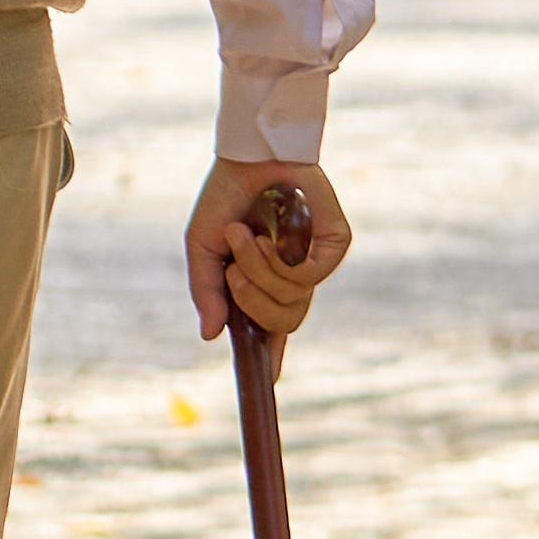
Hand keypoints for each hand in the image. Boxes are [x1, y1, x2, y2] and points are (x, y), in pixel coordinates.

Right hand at [185, 155, 348, 346]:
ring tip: (247, 233)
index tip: (267, 381)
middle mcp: (293, 279)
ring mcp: (316, 263)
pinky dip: (282, 257)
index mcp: (263, 284)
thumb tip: (212, 335)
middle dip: (250, 297)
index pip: (272, 331)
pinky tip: (273, 230)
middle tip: (233, 269)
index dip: (271, 358)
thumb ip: (207, 292)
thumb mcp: (203, 247)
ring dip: (258, 269)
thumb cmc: (226, 199)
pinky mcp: (334, 245)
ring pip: (293, 300)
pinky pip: (310, 276)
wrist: (248, 156)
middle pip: (281, 323)